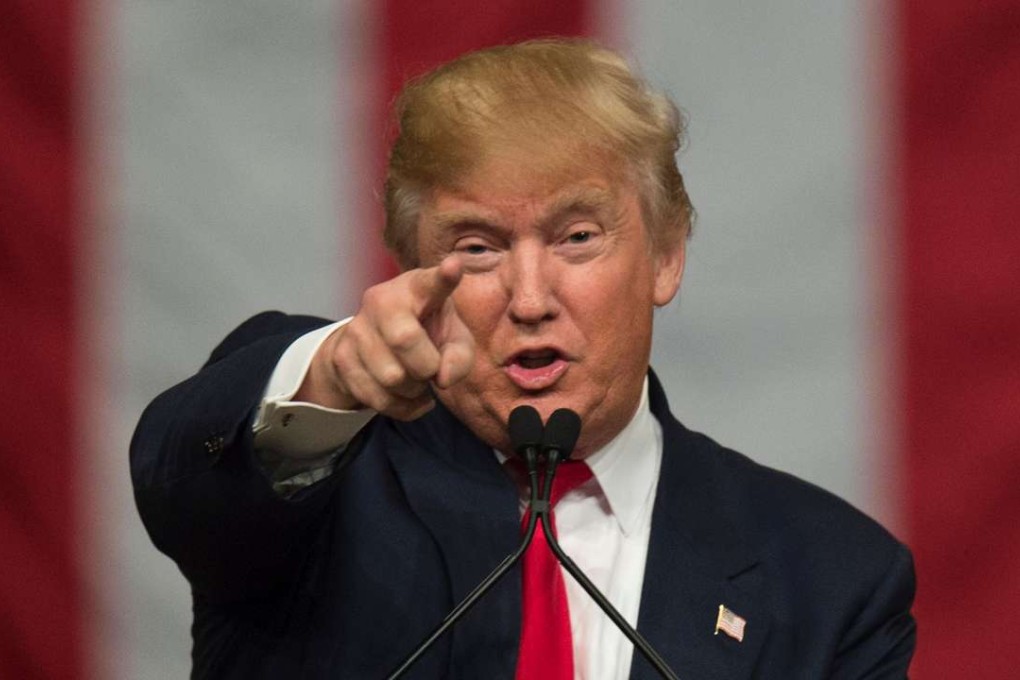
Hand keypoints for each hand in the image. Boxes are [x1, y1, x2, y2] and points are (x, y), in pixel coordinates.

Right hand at [295, 256, 474, 419]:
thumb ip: (460, 355)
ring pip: (391, 377)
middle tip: (429, 368)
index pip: (430, 281)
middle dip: (426, 366)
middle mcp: (381, 300)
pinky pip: (378, 399)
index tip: (454, 266)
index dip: (444, 277)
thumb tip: (442, 379)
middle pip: (405, 340)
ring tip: (415, 379)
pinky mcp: (341, 358)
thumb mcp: (452, 338)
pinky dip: (401, 406)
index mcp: (417, 288)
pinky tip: (405, 395)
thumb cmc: (426, 334)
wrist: (373, 345)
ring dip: (413, 390)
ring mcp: (356, 328)